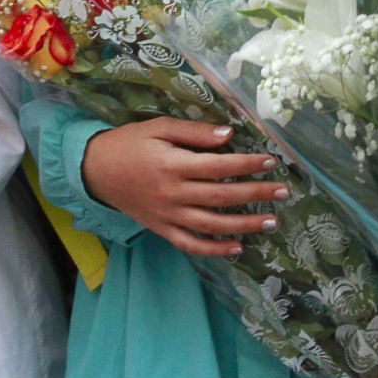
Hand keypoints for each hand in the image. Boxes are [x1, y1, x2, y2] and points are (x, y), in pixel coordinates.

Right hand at [80, 118, 286, 257]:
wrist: (94, 170)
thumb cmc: (129, 144)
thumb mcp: (158, 128)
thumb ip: (194, 132)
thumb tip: (229, 135)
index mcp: (173, 165)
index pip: (218, 167)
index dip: (247, 165)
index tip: (271, 161)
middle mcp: (173, 194)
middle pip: (221, 197)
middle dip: (255, 195)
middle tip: (283, 192)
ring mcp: (167, 216)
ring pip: (211, 225)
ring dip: (244, 225)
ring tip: (271, 222)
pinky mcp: (162, 229)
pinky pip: (190, 244)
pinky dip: (214, 250)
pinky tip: (238, 248)